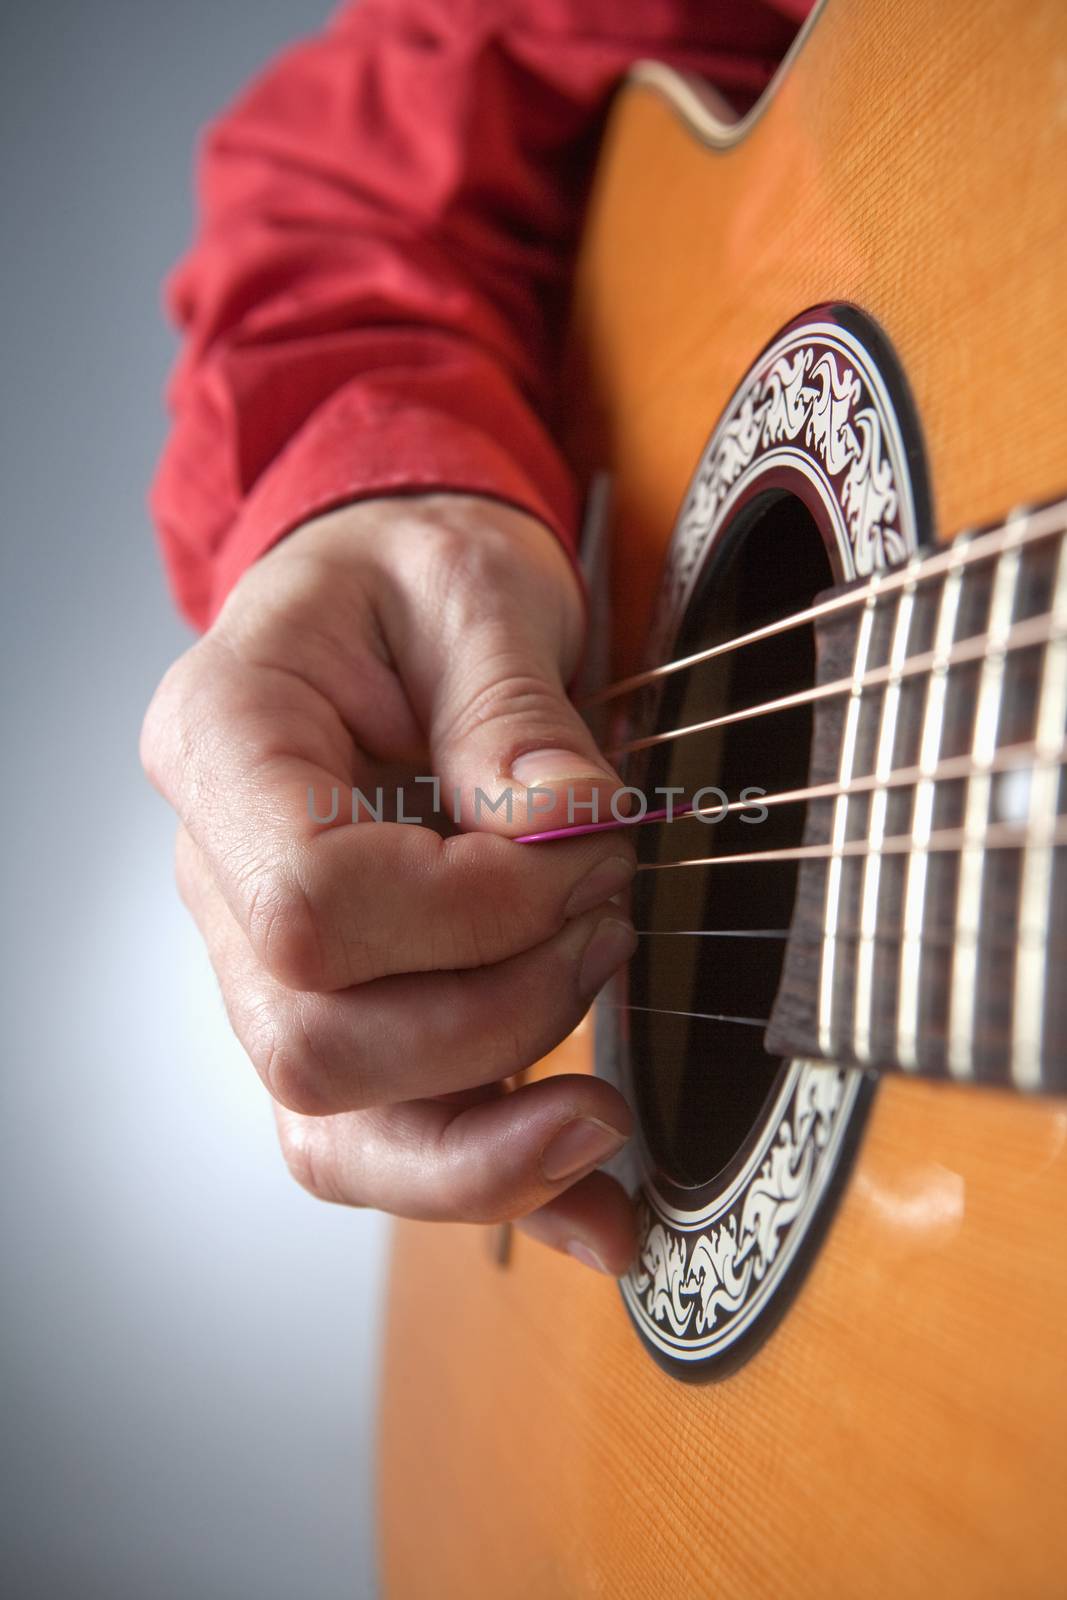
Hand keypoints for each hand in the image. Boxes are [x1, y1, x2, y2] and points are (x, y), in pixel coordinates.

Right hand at [141, 495, 637, 1273]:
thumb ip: (513, 712)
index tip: (583, 857)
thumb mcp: (473, 588)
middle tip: (609, 920)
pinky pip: (382, 1140)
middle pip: (314, 1046)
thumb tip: (573, 835)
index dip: (467, 913)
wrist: (387, 599)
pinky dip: (491, 1182)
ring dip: (490, 1136)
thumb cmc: (411, 575)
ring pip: (334, 1131)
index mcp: (223, 746)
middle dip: (497, 1016)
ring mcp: (265, 960)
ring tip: (607, 1104)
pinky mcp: (339, 1006)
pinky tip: (592, 1208)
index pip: (306, 906)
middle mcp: (220, 873)